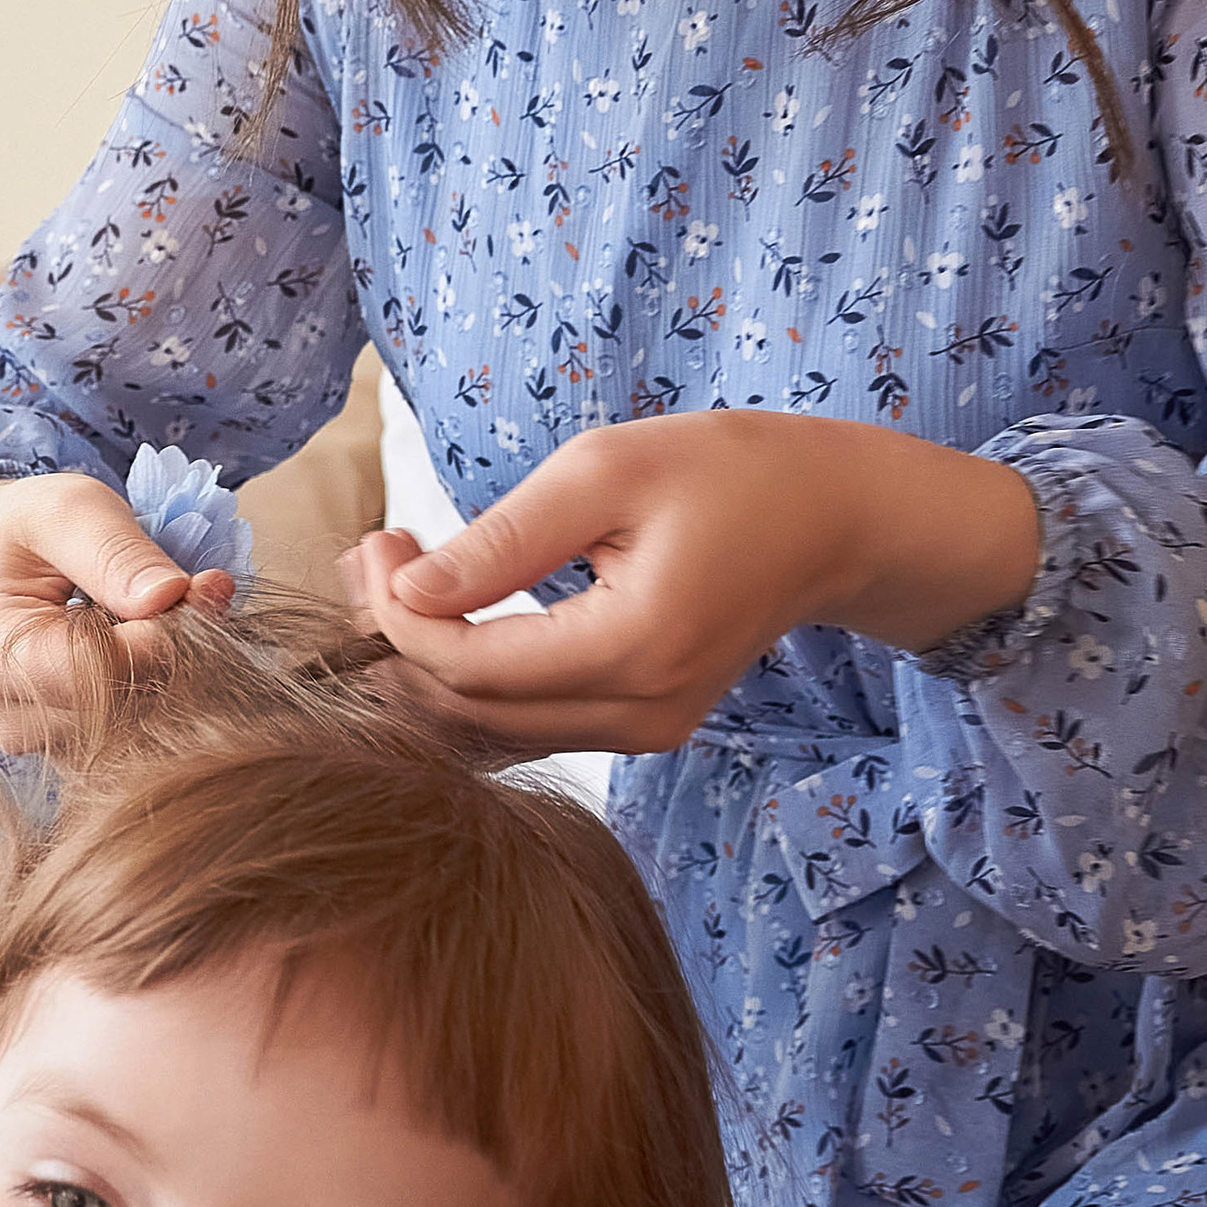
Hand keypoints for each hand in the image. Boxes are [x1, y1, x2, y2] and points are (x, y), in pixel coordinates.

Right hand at [0, 472, 237, 749]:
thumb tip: (170, 596)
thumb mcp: (71, 509)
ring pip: (143, 728)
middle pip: (123, 707)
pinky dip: (168, 689)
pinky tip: (155, 647)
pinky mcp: (76, 752)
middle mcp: (7, 713)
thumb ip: (117, 552)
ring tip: (169, 614)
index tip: (197, 587)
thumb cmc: (36, 528)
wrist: (9, 561)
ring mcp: (42, 742)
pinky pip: (144, 735)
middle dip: (178, 650)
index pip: (93, 671)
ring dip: (179, 671)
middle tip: (201, 592)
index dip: (159, 637)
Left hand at [349, 410, 1040, 757]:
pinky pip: (528, 727)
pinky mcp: (640, 726)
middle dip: (400, 642)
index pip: (470, 667)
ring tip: (400, 575)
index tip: (377, 541)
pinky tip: (450, 612)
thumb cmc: (727, 472)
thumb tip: (406, 589)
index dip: (398, 616)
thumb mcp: (606, 471)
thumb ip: (504, 539)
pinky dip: (472, 680)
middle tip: (376, 554)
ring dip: (427, 666)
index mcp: (635, 648)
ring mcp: (644, 732)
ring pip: (491, 734)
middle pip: (470, 717)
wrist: (831, 518)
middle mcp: (640, 714)